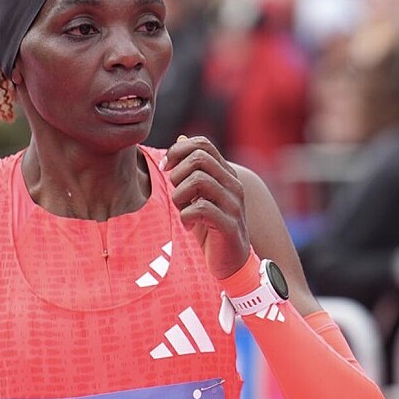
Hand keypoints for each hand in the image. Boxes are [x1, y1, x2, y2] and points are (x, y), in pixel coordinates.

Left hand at [161, 135, 249, 279]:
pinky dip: (185, 216)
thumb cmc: (211, 226)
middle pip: (198, 159)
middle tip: (175, 194)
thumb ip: (193, 168)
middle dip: (177, 174)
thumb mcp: (198, 194)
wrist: (231, 261)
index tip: (166, 169)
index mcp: (226, 174)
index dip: (178, 151)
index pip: (203, 144)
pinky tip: (187, 226)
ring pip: (198, 180)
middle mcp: (233, 184)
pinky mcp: (229, 224)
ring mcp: (233, 204)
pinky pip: (201, 208)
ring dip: (179, 196)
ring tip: (181, 210)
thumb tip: (181, 137)